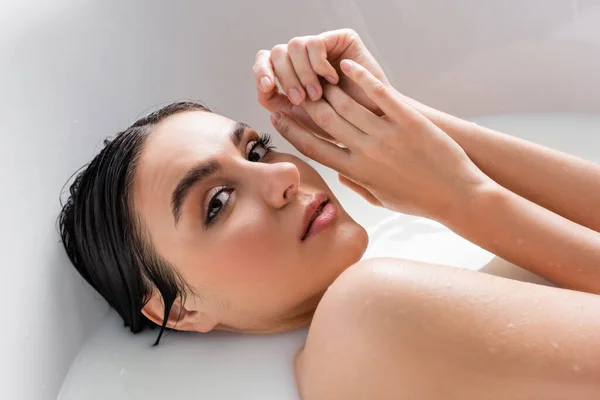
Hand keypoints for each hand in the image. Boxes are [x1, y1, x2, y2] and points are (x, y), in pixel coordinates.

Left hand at [253, 29, 388, 141]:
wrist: (370, 123)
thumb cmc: (338, 124)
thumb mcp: (302, 118)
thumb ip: (279, 105)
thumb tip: (262, 90)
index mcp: (289, 75)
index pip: (264, 62)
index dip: (262, 72)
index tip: (268, 88)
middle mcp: (303, 59)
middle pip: (277, 53)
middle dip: (285, 78)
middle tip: (301, 99)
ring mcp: (321, 48)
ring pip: (293, 45)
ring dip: (302, 73)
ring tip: (318, 95)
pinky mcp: (338, 39)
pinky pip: (314, 43)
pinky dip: (318, 65)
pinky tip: (331, 80)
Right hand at [270, 59, 490, 220]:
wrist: (458, 196)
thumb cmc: (419, 200)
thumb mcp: (380, 198)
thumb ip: (355, 183)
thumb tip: (338, 169)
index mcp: (356, 172)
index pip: (313, 148)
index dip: (291, 130)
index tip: (277, 117)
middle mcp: (366, 152)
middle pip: (324, 121)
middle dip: (304, 103)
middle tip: (294, 89)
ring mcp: (387, 135)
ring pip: (346, 104)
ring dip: (329, 88)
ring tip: (319, 78)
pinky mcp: (408, 121)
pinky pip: (378, 94)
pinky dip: (360, 78)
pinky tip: (347, 67)